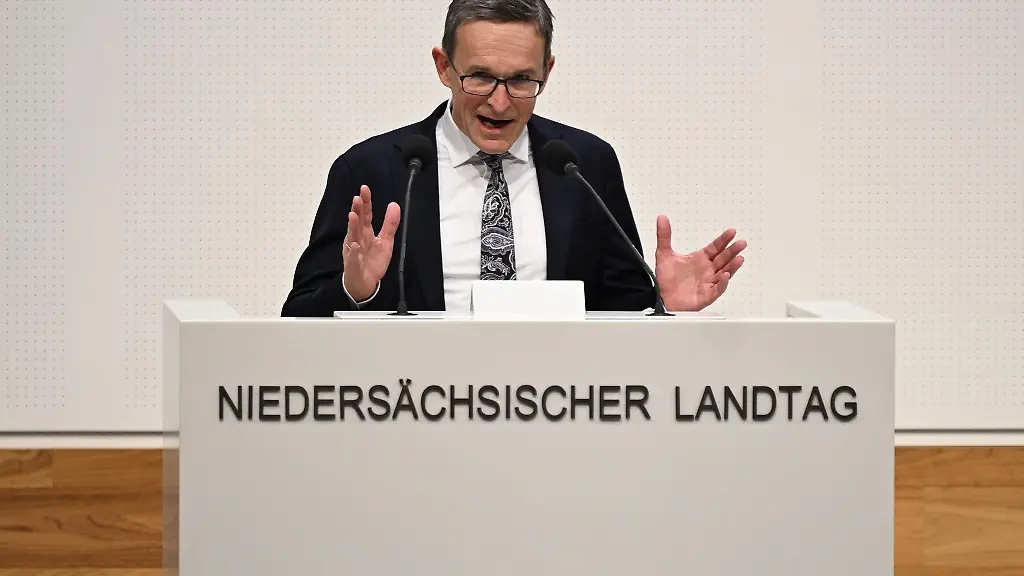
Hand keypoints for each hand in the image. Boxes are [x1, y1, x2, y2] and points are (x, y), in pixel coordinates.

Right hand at [342, 185, 399, 300]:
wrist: (364, 283)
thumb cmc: (372, 261)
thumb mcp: (386, 241)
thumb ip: (390, 224)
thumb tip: (394, 205)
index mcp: (365, 233)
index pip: (365, 215)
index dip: (366, 202)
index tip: (364, 189)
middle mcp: (357, 239)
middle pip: (357, 222)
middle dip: (357, 210)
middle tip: (357, 198)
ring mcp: (353, 251)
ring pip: (352, 237)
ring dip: (352, 226)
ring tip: (353, 215)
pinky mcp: (353, 265)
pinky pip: (353, 258)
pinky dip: (353, 252)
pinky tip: (354, 245)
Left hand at [653, 215, 746, 311]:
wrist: (661, 298)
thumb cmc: (666, 280)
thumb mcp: (664, 255)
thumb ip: (664, 236)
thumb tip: (662, 218)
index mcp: (700, 259)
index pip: (715, 248)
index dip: (723, 240)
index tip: (732, 232)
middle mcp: (707, 270)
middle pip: (723, 259)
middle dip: (732, 251)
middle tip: (741, 243)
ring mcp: (708, 283)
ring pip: (724, 273)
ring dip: (732, 266)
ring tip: (739, 258)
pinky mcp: (706, 295)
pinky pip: (717, 289)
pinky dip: (722, 283)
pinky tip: (725, 276)